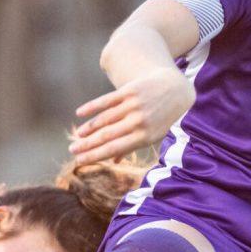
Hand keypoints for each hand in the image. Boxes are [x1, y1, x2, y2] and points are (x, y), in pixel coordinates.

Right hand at [70, 68, 194, 163]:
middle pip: (106, 135)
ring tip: (77, 136)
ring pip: (104, 119)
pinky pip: (106, 100)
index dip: (94, 156)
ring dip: (88, 128)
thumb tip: (115, 161)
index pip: (113, 149)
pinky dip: (92, 106)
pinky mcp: (130, 90)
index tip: (79, 161)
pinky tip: (79, 113)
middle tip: (72, 151)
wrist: (178, 90)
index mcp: (145, 136)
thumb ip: (134, 146)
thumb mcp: (155, 135)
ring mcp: (133, 105)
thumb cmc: (167, 117)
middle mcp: (138, 121)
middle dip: (86, 145)